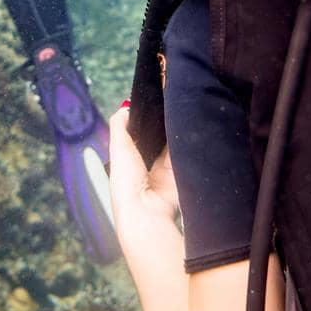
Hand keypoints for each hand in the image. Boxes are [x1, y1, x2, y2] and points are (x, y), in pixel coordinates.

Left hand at [108, 104, 180, 242]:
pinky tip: (191, 126)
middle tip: (171, 102)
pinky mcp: (182, 175)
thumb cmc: (126, 183)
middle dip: (164, 124)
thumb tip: (126, 106)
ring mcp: (166, 170)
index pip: (140, 134)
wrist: (146, 210)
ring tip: (182, 110)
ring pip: (174, 144)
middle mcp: (148, 164)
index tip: (155, 99)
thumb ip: (120, 125)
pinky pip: (187, 154)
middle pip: (159, 138)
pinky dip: (189, 143)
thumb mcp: (118, 147)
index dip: (146, 119)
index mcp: (130, 159)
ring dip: (177, 132)